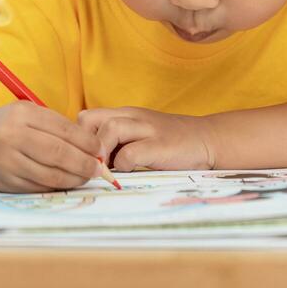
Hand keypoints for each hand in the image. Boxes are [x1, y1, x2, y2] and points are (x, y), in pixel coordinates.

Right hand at [0, 100, 106, 191]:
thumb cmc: (6, 125)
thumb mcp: (27, 113)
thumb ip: (55, 125)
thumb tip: (91, 145)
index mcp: (21, 114)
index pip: (62, 130)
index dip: (86, 142)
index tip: (101, 150)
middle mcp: (12, 137)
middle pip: (57, 153)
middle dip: (83, 163)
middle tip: (99, 168)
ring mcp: (7, 161)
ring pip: (49, 174)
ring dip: (73, 178)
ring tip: (87, 177)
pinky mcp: (5, 182)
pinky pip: (38, 186)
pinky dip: (57, 186)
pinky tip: (68, 182)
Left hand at [79, 106, 216, 171]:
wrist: (208, 139)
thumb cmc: (170, 144)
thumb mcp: (139, 136)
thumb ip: (117, 143)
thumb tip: (88, 164)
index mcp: (124, 115)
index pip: (85, 118)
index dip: (78, 140)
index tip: (84, 160)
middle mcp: (132, 116)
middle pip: (89, 119)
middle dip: (83, 144)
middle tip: (92, 164)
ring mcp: (147, 129)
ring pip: (109, 130)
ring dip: (101, 153)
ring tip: (106, 170)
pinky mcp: (160, 145)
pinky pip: (130, 153)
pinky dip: (123, 166)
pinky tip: (129, 172)